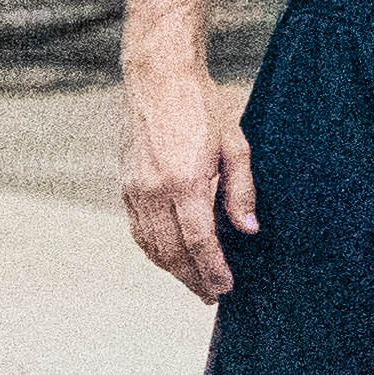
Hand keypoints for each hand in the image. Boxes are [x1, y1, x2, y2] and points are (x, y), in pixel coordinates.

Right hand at [120, 77, 257, 302]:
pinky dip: (153, 249)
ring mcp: (134, 188)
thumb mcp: (236, 144)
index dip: (213, 270)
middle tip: (211, 296)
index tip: (225, 288)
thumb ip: (241, 191)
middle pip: (172, 251)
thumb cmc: (203, 107)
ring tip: (194, 282)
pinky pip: (138, 229)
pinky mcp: (125, 184)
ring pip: (150, 245)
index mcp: (184, 182)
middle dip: (192, 278)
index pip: (199, 242)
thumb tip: (248, 230)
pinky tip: (170, 257)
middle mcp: (153, 190)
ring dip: (172, 269)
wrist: (158, 78)